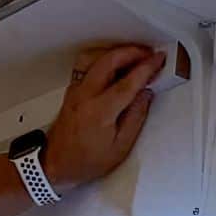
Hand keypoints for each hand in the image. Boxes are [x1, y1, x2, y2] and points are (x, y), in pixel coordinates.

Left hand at [42, 44, 165, 191]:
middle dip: (132, 52)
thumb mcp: (120, 148)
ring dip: (116, 52)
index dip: (146, 67)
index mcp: (100, 112)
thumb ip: (136, 118)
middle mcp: (85, 96)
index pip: (128, 82)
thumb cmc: (86, 161)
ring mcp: (76, 91)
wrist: (56, 164)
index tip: (159, 60)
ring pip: (94, 57)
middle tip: (149, 54)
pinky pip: (86, 65)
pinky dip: (103, 58)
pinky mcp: (72, 90)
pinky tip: (115, 65)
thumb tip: (146, 94)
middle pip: (109, 60)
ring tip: (134, 57)